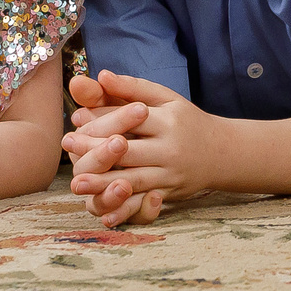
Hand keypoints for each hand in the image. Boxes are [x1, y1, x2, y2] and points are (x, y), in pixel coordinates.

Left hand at [61, 71, 203, 228]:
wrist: (222, 154)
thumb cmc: (186, 121)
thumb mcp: (166, 99)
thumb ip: (133, 87)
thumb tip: (101, 75)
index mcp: (168, 122)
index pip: (130, 120)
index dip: (102, 120)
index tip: (76, 122)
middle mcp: (170, 149)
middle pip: (129, 151)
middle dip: (96, 151)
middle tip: (68, 147)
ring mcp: (170, 175)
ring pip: (133, 180)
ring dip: (103, 184)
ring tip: (77, 184)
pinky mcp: (169, 194)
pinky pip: (144, 204)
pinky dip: (125, 210)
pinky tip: (106, 215)